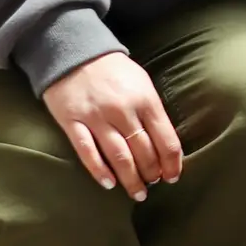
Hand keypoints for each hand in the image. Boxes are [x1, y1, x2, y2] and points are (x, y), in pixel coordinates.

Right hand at [42, 51, 183, 200]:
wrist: (74, 52)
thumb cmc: (114, 70)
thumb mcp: (143, 83)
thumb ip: (153, 112)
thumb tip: (165, 145)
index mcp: (146, 100)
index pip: (166, 140)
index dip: (172, 163)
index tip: (173, 176)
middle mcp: (123, 110)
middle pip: (143, 152)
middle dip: (151, 173)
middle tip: (153, 184)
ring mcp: (96, 117)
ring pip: (118, 156)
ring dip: (130, 179)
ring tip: (138, 193)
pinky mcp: (72, 122)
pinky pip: (87, 152)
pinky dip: (99, 171)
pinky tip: (109, 184)